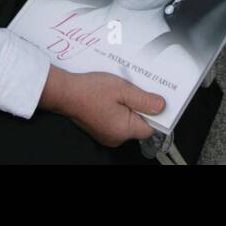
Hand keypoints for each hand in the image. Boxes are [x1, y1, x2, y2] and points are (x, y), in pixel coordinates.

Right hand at [40, 67, 164, 146]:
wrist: (64, 92)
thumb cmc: (89, 90)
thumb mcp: (122, 89)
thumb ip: (144, 99)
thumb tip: (160, 106)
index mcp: (124, 130)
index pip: (150, 127)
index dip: (155, 112)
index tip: (156, 98)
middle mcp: (116, 137)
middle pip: (139, 123)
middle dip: (139, 105)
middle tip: (135, 88)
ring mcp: (107, 134)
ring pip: (127, 120)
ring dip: (128, 105)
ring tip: (121, 90)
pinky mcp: (100, 129)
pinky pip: (116, 119)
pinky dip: (117, 108)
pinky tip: (112, 95)